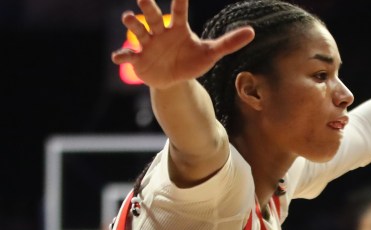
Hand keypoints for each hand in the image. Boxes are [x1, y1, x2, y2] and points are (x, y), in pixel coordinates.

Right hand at [110, 0, 254, 89]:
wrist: (175, 80)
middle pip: (154, 17)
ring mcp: (148, 44)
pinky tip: (118, 57)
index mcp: (178, 28)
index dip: (180, 0)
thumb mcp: (210, 53)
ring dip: (133, 25)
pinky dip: (123, 55)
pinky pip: (129, 55)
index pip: (180, 11)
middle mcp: (161, 32)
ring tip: (128, 18)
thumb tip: (252, 32)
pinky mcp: (139, 59)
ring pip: (139, 31)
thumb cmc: (192, 62)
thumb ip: (228, 42)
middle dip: (148, 8)